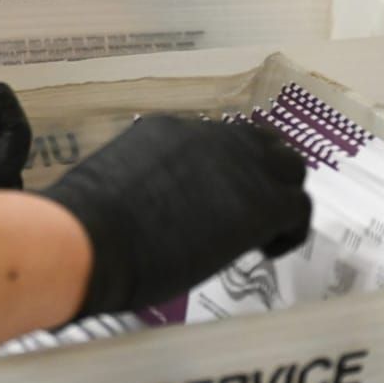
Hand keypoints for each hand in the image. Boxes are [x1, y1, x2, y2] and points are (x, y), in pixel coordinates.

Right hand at [38, 117, 310, 318]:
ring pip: (288, 167)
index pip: (214, 142)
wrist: (92, 237)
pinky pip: (297, 209)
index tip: (212, 200)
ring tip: (264, 232)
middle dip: (261, 173)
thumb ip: (142, 186)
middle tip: (247, 211)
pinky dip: (289, 231)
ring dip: (280, 194)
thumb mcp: (115, 186)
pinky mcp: (260, 202)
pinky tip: (266, 252)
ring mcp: (239, 165)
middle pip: (259, 143)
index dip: (221, 171)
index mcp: (168, 130)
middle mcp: (209, 137)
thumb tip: (147, 210)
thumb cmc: (87, 223)